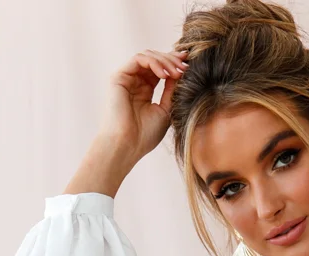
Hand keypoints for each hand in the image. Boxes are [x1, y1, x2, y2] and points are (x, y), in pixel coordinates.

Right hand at [96, 47, 189, 165]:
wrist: (128, 145)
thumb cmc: (145, 135)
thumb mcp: (166, 110)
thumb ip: (172, 91)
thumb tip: (181, 72)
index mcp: (144, 91)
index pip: (160, 70)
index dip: (174, 64)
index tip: (189, 64)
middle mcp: (135, 82)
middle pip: (155, 59)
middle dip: (172, 60)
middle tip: (185, 66)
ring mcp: (126, 78)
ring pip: (147, 56)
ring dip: (165, 61)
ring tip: (176, 72)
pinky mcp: (119, 77)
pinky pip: (138, 59)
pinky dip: (153, 63)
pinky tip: (164, 74)